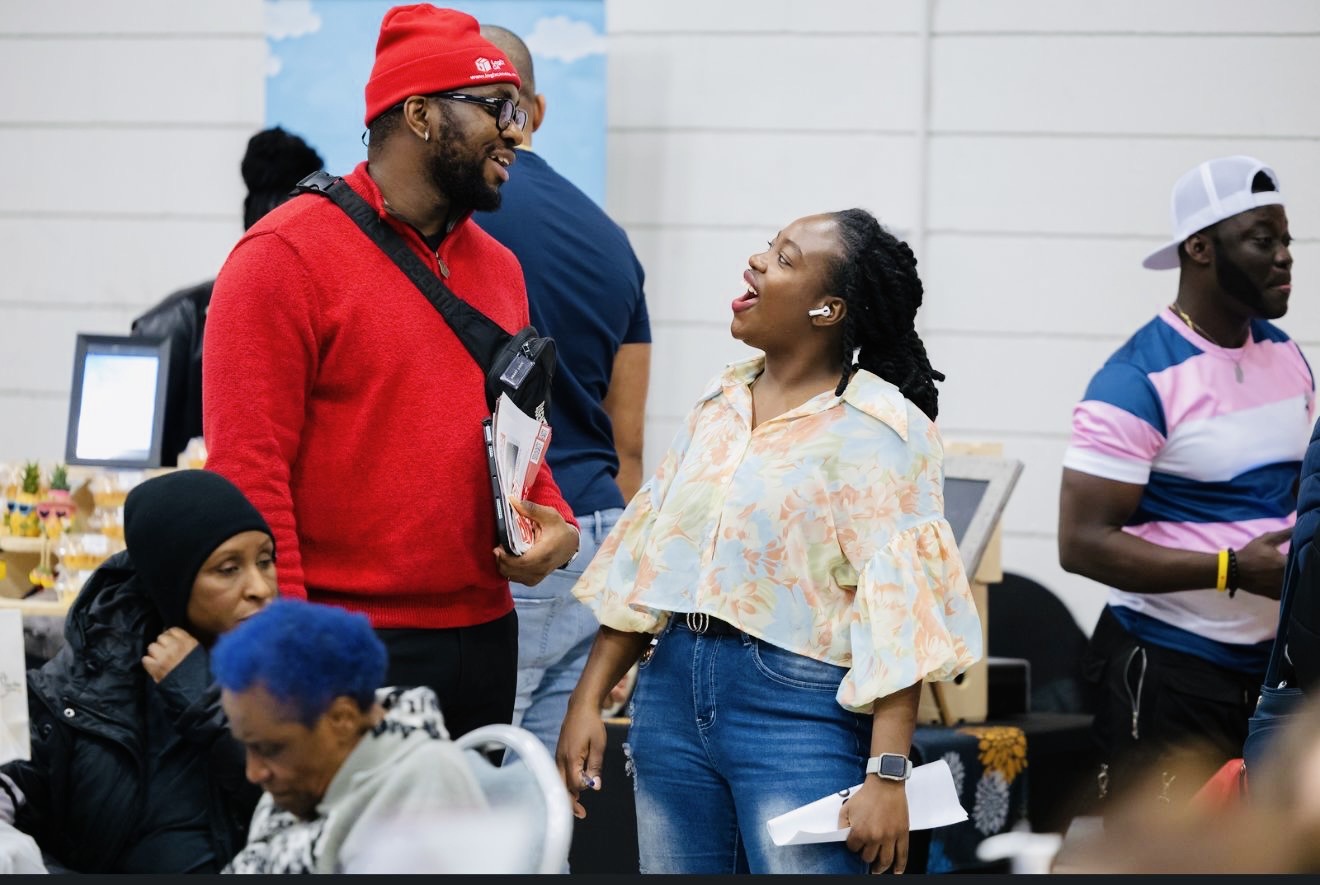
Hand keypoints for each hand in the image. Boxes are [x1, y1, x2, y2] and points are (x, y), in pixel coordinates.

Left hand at [142, 626, 199, 682]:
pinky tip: (154, 666)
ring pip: (151, 647)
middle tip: (165, 652)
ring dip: (154, 652)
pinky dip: (148, 662)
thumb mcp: (199, 653)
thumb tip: (176, 639)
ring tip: (159, 659)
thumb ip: (188, 644)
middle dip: (161, 644)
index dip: (170, 635)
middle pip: (161, 637)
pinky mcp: (156, 667)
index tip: (170, 641)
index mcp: (188, 642)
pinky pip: (145, 659)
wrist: (195, 690)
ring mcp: (164, 657)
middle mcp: (175, 646)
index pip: (173, 630)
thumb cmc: (199, 673)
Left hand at [493, 498, 578, 585]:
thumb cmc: (559, 529)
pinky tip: (508, 559)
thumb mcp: (549, 515)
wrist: (570, 545)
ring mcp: (537, 576)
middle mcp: (540, 569)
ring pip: (512, 576)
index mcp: (544, 554)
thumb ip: (530, 509)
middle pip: (512, 571)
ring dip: (503, 565)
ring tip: (503, 552)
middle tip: (498, 548)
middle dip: (501, 560)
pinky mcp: (533, 580)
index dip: (505, 558)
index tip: (498, 548)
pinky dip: (509, 570)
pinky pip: (516, 578)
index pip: (521, 563)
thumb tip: (512, 500)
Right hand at [555, 697, 605, 819]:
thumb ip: (596, 766)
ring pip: (559, 781)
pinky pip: (559, 773)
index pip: (575, 784)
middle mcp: (561, 759)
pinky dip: (565, 783)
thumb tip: (595, 787)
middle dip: (570, 802)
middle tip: (582, 814)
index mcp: (571, 758)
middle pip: (562, 787)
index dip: (584, 789)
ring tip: (578, 805)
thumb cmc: (591, 724)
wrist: (581, 707)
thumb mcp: (599, 745)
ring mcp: (558, 756)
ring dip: (568, 794)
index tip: (592, 790)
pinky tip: (573, 787)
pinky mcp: (559, 754)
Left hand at [838, 777, 908, 873]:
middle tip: (866, 851)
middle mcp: (875, 837)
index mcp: (860, 831)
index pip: (853, 848)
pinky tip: (896, 871)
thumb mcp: (847, 808)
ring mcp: (890, 837)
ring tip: (877, 869)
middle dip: (865, 855)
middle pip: (868, 857)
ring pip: (885, 861)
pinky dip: (900, 866)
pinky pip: (902, 855)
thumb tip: (844, 837)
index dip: (853, 845)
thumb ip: (842, 824)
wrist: (885, 784)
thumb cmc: (867, 795)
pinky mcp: (902, 833)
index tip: (855, 842)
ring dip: (880, 867)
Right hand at [1235, 528, 1291, 599]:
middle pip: (1297, 572)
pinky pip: (1285, 591)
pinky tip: (1275, 580)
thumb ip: (1284, 534)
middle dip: (1293, 566)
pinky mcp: (1276, 596)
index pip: (1301, 559)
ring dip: (1288, 577)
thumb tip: (1297, 527)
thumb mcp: (1265, 540)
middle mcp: (1285, 577)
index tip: (1289, 554)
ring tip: (1277, 571)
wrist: (1233, 571)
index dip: (1296, 556)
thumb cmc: (1250, 554)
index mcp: (1285, 563)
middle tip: (1282, 562)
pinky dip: (1283, 586)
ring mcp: (1281, 588)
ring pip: (1291, 582)